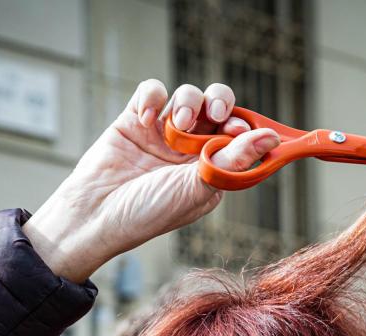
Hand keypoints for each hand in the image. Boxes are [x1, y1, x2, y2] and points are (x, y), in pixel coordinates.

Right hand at [23, 80, 280, 281]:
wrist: (95, 215)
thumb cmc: (148, 213)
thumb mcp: (197, 189)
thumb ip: (233, 160)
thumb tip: (271, 139)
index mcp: (213, 167)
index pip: (241, 135)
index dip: (246, 127)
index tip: (242, 130)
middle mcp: (191, 148)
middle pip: (218, 106)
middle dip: (221, 102)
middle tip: (215, 112)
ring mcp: (163, 133)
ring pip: (188, 96)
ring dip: (188, 102)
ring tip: (176, 125)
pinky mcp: (135, 119)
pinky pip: (152, 91)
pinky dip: (153, 97)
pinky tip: (146, 118)